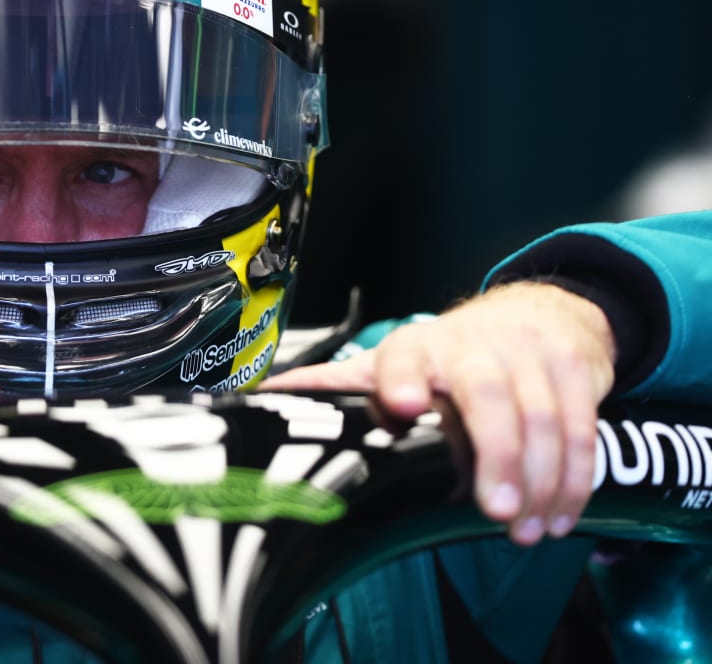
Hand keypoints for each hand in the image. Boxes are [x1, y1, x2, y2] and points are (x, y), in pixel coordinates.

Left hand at [262, 282, 614, 544]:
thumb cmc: (447, 354)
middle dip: (495, 453)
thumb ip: (337, 389)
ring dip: (542, 479)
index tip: (399, 405)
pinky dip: (575, 476)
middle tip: (495, 509)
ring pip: (543, 416)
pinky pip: (582, 427)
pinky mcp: (575, 370)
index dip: (399, 378)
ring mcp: (528, 355)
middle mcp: (472, 345)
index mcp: (416, 348)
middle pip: (486, 393)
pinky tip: (560, 514)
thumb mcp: (390, 364)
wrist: (535, 311)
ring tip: (527, 529)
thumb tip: (260, 406)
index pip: (403, 356)